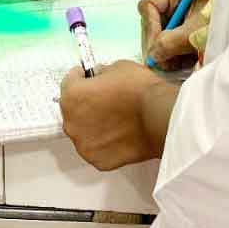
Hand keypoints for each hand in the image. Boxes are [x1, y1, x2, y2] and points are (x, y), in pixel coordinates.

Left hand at [60, 60, 175, 170]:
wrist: (159, 116)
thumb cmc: (139, 89)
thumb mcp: (117, 66)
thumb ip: (101, 73)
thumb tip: (99, 78)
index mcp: (72, 96)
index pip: (69, 82)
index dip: (80, 77)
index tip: (87, 76)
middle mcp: (72, 122)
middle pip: (73, 110)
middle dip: (85, 102)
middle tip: (103, 99)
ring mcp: (84, 145)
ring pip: (84, 131)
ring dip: (92, 124)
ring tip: (113, 119)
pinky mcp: (98, 161)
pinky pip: (97, 148)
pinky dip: (104, 142)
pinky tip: (118, 134)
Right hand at [139, 0, 200, 68]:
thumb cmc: (223, 25)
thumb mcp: (194, 33)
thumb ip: (169, 42)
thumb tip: (151, 55)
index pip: (149, 6)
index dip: (150, 28)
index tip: (156, 48)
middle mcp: (176, 4)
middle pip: (151, 24)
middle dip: (157, 45)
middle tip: (164, 63)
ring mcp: (179, 21)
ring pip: (158, 38)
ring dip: (165, 54)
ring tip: (177, 64)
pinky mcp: (183, 36)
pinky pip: (168, 47)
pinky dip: (173, 58)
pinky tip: (184, 63)